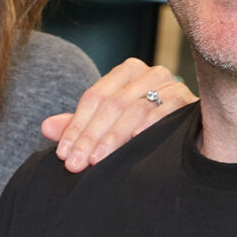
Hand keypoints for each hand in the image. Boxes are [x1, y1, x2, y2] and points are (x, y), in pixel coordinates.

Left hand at [41, 57, 194, 171]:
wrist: (189, 134)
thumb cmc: (141, 128)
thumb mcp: (106, 124)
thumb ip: (78, 125)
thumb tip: (46, 127)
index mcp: (126, 72)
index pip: (94, 98)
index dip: (76, 127)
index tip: (64, 154)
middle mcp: (150, 73)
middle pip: (111, 104)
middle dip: (90, 137)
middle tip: (77, 164)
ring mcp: (171, 85)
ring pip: (134, 109)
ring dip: (113, 137)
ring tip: (97, 161)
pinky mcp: (188, 101)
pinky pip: (165, 112)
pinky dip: (147, 128)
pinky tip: (133, 144)